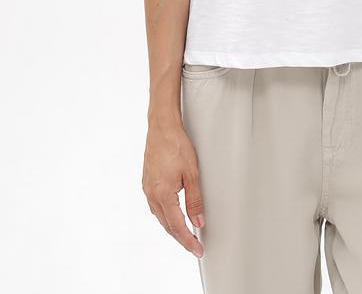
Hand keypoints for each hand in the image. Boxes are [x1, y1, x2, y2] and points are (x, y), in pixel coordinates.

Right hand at [142, 118, 205, 258]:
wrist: (161, 127)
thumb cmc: (176, 145)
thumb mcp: (192, 173)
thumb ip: (195, 200)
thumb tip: (198, 221)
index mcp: (162, 194)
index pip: (177, 226)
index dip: (188, 241)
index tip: (197, 250)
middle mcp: (151, 194)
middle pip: (167, 225)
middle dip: (181, 237)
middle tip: (194, 246)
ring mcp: (147, 189)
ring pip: (160, 217)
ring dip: (173, 227)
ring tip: (186, 234)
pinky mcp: (147, 183)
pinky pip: (156, 206)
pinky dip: (166, 215)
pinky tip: (173, 215)